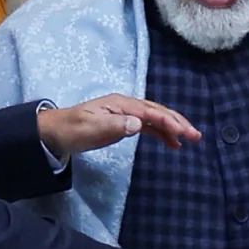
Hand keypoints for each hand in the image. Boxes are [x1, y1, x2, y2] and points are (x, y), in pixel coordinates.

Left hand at [36, 93, 200, 157]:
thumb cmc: (70, 129)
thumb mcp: (90, 129)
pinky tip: (172, 143)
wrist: (53, 132)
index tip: (183, 132)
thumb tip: (139, 124)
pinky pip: (148, 126)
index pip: (149, 112)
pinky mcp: (124, 123)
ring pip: (156, 118)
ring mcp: (125, 114)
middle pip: (157, 111)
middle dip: (177, 122)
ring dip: (173, 127)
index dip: (168, 121)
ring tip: (190, 140)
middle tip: (195, 135)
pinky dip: (162, 133)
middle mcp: (125, 106)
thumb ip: (114, 126)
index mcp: (119, 104)